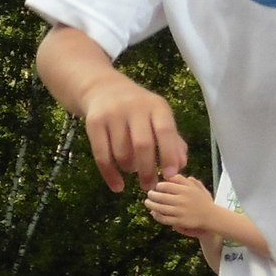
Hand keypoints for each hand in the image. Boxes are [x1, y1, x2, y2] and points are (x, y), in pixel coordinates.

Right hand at [77, 73, 185, 192]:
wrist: (103, 88)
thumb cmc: (138, 109)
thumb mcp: (158, 117)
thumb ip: (173, 141)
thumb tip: (180, 166)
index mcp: (156, 106)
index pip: (165, 131)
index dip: (169, 154)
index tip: (171, 175)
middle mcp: (134, 108)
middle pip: (142, 145)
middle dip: (147, 170)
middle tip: (149, 186)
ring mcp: (112, 115)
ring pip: (122, 153)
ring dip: (129, 169)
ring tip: (132, 170)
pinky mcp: (94, 123)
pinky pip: (101, 156)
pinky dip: (110, 175)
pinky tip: (117, 186)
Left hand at [142, 172, 216, 237]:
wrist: (212, 216)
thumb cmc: (202, 200)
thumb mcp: (196, 187)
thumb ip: (183, 180)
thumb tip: (168, 176)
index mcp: (186, 190)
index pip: (166, 185)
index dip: (158, 186)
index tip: (156, 187)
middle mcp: (182, 200)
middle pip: (160, 196)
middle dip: (152, 195)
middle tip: (149, 194)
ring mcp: (180, 211)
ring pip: (159, 208)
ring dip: (151, 205)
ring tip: (147, 202)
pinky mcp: (180, 221)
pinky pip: (164, 218)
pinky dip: (156, 215)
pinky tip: (154, 212)